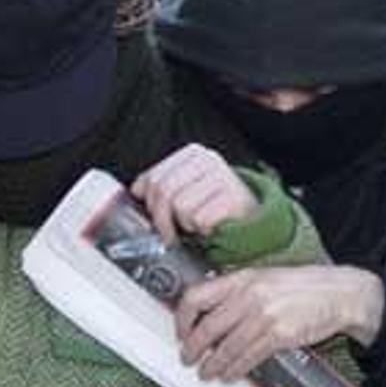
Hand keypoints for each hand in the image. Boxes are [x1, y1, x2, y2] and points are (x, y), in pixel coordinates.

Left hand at [131, 143, 257, 246]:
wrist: (253, 218)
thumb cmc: (214, 206)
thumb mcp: (187, 188)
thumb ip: (162, 187)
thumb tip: (132, 191)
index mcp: (193, 153)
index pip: (154, 177)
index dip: (148, 201)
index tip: (153, 215)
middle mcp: (208, 160)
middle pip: (163, 190)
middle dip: (161, 219)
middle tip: (169, 232)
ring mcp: (222, 177)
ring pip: (180, 206)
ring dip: (185, 224)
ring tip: (196, 224)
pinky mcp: (232, 198)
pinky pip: (199, 219)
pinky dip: (202, 230)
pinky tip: (211, 227)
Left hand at [175, 265, 384, 381]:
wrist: (339, 293)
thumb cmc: (302, 287)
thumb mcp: (266, 278)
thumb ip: (239, 292)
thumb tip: (211, 314)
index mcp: (242, 278)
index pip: (197, 296)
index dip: (182, 319)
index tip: (181, 333)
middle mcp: (250, 295)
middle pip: (207, 327)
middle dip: (193, 348)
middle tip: (188, 359)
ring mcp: (265, 315)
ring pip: (226, 347)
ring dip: (212, 365)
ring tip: (207, 373)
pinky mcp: (280, 335)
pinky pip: (248, 358)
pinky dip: (235, 370)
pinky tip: (231, 375)